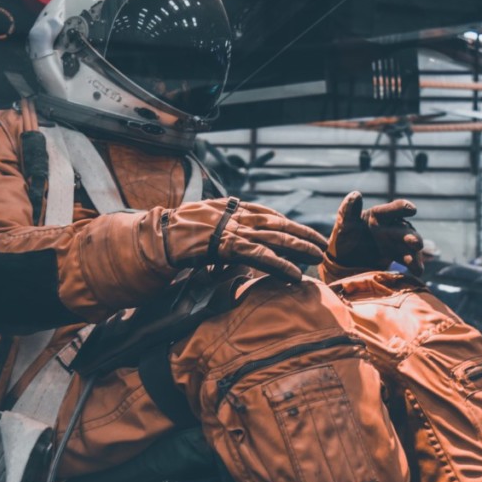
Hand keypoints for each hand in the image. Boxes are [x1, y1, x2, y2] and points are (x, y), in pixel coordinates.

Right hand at [161, 197, 326, 282]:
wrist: (159, 236)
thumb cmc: (177, 232)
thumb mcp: (204, 223)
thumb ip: (222, 227)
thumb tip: (231, 240)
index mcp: (233, 208)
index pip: (269, 213)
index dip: (289, 223)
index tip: (304, 231)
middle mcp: (238, 215)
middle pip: (278, 223)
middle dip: (302, 233)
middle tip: (322, 244)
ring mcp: (234, 229)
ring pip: (275, 237)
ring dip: (299, 247)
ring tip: (317, 256)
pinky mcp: (229, 246)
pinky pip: (260, 255)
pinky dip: (280, 264)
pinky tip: (295, 274)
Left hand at [327, 191, 423, 275]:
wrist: (345, 260)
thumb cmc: (345, 237)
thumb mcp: (344, 225)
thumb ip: (349, 211)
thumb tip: (355, 194)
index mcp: (379, 215)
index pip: (393, 210)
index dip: (402, 209)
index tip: (411, 209)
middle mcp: (392, 226)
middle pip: (404, 230)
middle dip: (411, 237)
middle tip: (416, 243)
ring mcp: (397, 241)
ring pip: (409, 246)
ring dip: (415, 255)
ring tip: (417, 267)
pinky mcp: (399, 255)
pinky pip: (409, 258)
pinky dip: (414, 264)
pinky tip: (418, 272)